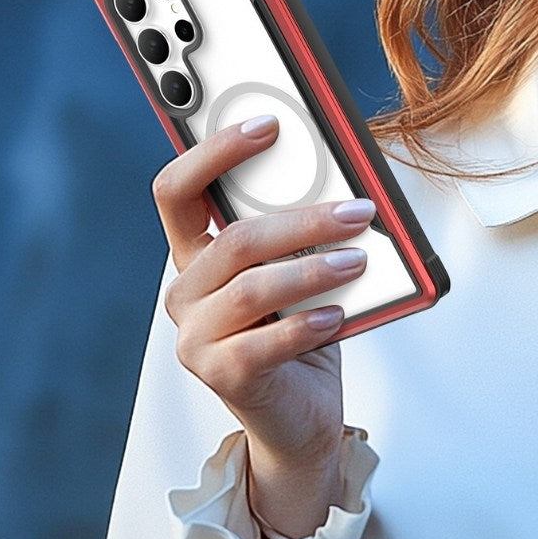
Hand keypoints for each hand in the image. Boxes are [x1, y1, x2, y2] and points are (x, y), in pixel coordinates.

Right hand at [153, 114, 374, 538]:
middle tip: (357, 210)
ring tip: (358, 261)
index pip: (179, 190)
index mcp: (199, 253)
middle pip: (233, 238)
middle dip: (302, 219)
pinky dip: (304, 326)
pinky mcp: (220, 376)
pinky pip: (261, 345)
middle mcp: (188, 290)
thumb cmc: (304, 329)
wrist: (302, 413)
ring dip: (311, 270)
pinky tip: (337, 315)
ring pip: (250, 288)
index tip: (266, 124)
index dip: (214, 152)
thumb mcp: (303, 269)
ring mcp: (196, 336)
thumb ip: (306, 232)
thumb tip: (349, 185)